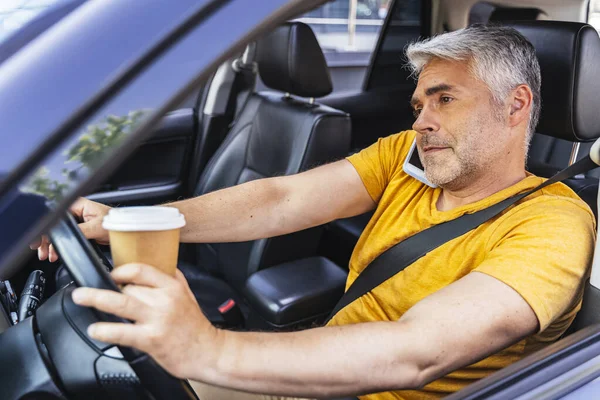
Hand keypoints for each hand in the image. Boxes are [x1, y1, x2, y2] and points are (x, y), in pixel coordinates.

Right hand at [30, 197, 110, 261]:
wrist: (125, 231)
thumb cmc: (116, 222)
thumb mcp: (96, 227)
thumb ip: (80, 230)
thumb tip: (68, 236)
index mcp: (78, 205)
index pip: (55, 215)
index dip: (47, 229)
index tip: (43, 241)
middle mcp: (76, 210)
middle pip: (54, 224)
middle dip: (47, 240)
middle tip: (43, 252)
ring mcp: (77, 219)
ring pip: (58, 231)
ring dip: (52, 244)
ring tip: (49, 255)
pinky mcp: (80, 228)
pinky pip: (66, 235)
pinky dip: (60, 244)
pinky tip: (56, 252)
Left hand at [71, 264, 219, 379]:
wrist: (207, 351)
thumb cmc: (195, 325)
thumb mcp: (187, 294)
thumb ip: (171, 279)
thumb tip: (152, 267)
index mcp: (172, 286)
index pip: (141, 270)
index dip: (121, 270)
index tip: (111, 275)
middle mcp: (164, 300)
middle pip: (128, 288)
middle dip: (108, 289)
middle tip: (88, 291)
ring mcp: (157, 320)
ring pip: (121, 303)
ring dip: (97, 298)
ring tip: (81, 297)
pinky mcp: (151, 340)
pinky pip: (123, 332)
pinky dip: (105, 330)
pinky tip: (96, 329)